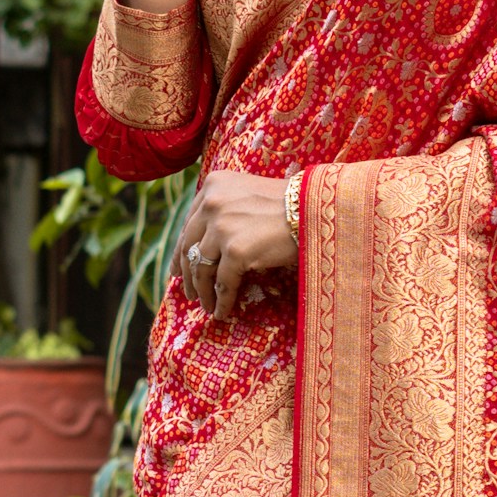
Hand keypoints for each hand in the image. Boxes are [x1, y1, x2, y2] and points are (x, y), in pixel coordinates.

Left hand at [176, 169, 297, 322]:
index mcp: (213, 184)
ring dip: (202, 291)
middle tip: (188, 292)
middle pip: (189, 245)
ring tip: (206, 306)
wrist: (318, 210)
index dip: (182, 249)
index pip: (189, 223)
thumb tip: (206, 244)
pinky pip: (222, 282)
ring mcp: (222, 226)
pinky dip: (221, 300)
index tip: (179, 268)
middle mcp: (212, 202)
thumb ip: (227, 208)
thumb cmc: (293, 204)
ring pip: (200, 267)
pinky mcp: (235, 250)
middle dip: (186, 273)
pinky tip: (222, 312)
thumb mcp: (250, 194)